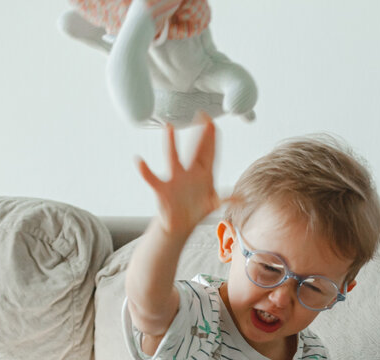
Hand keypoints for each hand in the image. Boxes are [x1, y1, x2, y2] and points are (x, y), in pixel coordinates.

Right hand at [137, 113, 219, 234]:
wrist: (179, 225)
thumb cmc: (195, 210)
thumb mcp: (211, 204)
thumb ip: (224, 199)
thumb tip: (240, 198)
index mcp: (203, 175)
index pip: (209, 153)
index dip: (212, 138)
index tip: (212, 121)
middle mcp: (189, 173)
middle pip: (194, 149)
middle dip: (199, 133)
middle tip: (201, 115)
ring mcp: (175, 179)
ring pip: (173, 158)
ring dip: (171, 143)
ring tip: (169, 127)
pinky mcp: (162, 189)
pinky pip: (152, 179)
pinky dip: (145, 171)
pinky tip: (139, 161)